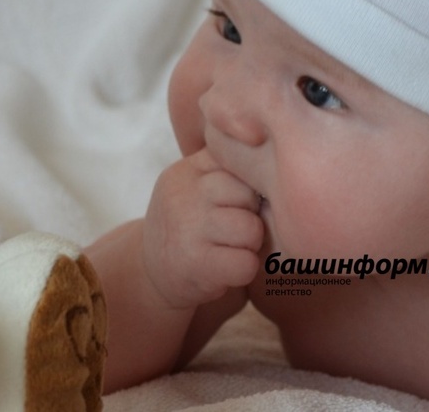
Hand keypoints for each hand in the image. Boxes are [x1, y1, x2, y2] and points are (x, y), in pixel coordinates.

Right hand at [140, 149, 263, 308]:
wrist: (151, 273)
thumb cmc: (191, 226)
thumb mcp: (197, 186)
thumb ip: (229, 167)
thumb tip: (277, 156)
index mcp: (189, 169)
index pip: (240, 160)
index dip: (251, 185)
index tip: (239, 201)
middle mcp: (183, 193)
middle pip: (250, 195)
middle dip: (253, 215)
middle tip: (234, 229)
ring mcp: (186, 228)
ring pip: (251, 229)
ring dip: (250, 245)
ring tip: (230, 248)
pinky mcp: (194, 263)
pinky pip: (246, 263)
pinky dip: (244, 270)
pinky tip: (226, 268)